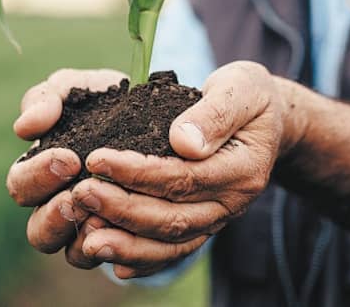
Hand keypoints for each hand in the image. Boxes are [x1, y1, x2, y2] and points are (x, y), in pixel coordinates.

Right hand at [5, 68, 126, 264]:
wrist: (162, 115)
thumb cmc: (107, 101)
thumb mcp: (77, 89)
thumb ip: (46, 98)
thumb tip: (25, 127)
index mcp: (40, 172)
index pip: (21, 186)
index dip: (39, 176)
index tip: (69, 158)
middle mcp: (59, 207)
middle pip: (39, 233)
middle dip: (57, 215)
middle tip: (81, 194)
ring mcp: (90, 230)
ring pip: (74, 255)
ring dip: (87, 238)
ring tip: (106, 217)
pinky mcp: (126, 242)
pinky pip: (119, 261)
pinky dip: (124, 251)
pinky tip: (135, 232)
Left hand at [70, 61, 293, 278]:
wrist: (269, 120)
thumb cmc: (250, 96)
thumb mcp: (243, 87)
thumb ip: (216, 112)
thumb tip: (184, 141)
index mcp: (242, 169)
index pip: (183, 177)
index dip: (137, 172)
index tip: (97, 159)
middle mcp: (231, 202)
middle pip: (173, 217)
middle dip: (122, 209)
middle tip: (80, 193)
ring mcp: (218, 219)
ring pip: (171, 242)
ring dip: (127, 243)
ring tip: (86, 238)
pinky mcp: (204, 225)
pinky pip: (174, 251)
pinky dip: (144, 260)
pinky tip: (113, 261)